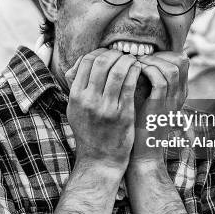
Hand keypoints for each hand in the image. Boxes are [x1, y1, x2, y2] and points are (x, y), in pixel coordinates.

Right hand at [65, 49, 141, 170]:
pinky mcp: (123, 114)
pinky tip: (138, 70)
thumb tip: (79, 65)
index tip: (108, 54)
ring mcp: (106, 107)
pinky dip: (135, 72)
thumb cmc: (89, 133)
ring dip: (127, 60)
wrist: (100, 160)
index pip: (86, 62)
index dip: (99, 53)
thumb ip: (77, 88)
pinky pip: (130, 84)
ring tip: (132, 60)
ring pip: (117, 70)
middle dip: (114, 54)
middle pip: (101, 62)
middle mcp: (89, 100)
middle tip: (122, 54)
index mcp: (76, 97)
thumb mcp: (75, 110)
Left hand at [131, 51, 188, 165]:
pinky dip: (147, 72)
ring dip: (151, 61)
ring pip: (172, 68)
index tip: (144, 57)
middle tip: (140, 59)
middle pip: (181, 60)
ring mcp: (172, 101)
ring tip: (136, 64)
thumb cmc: (138, 123)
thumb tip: (133, 58)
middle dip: (159, 54)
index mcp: (179, 92)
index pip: (182, 60)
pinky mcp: (160, 108)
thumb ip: (145, 80)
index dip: (163, 53)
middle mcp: (179, 95)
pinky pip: (160, 81)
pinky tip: (135, 73)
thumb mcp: (145, 97)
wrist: (141, 153)